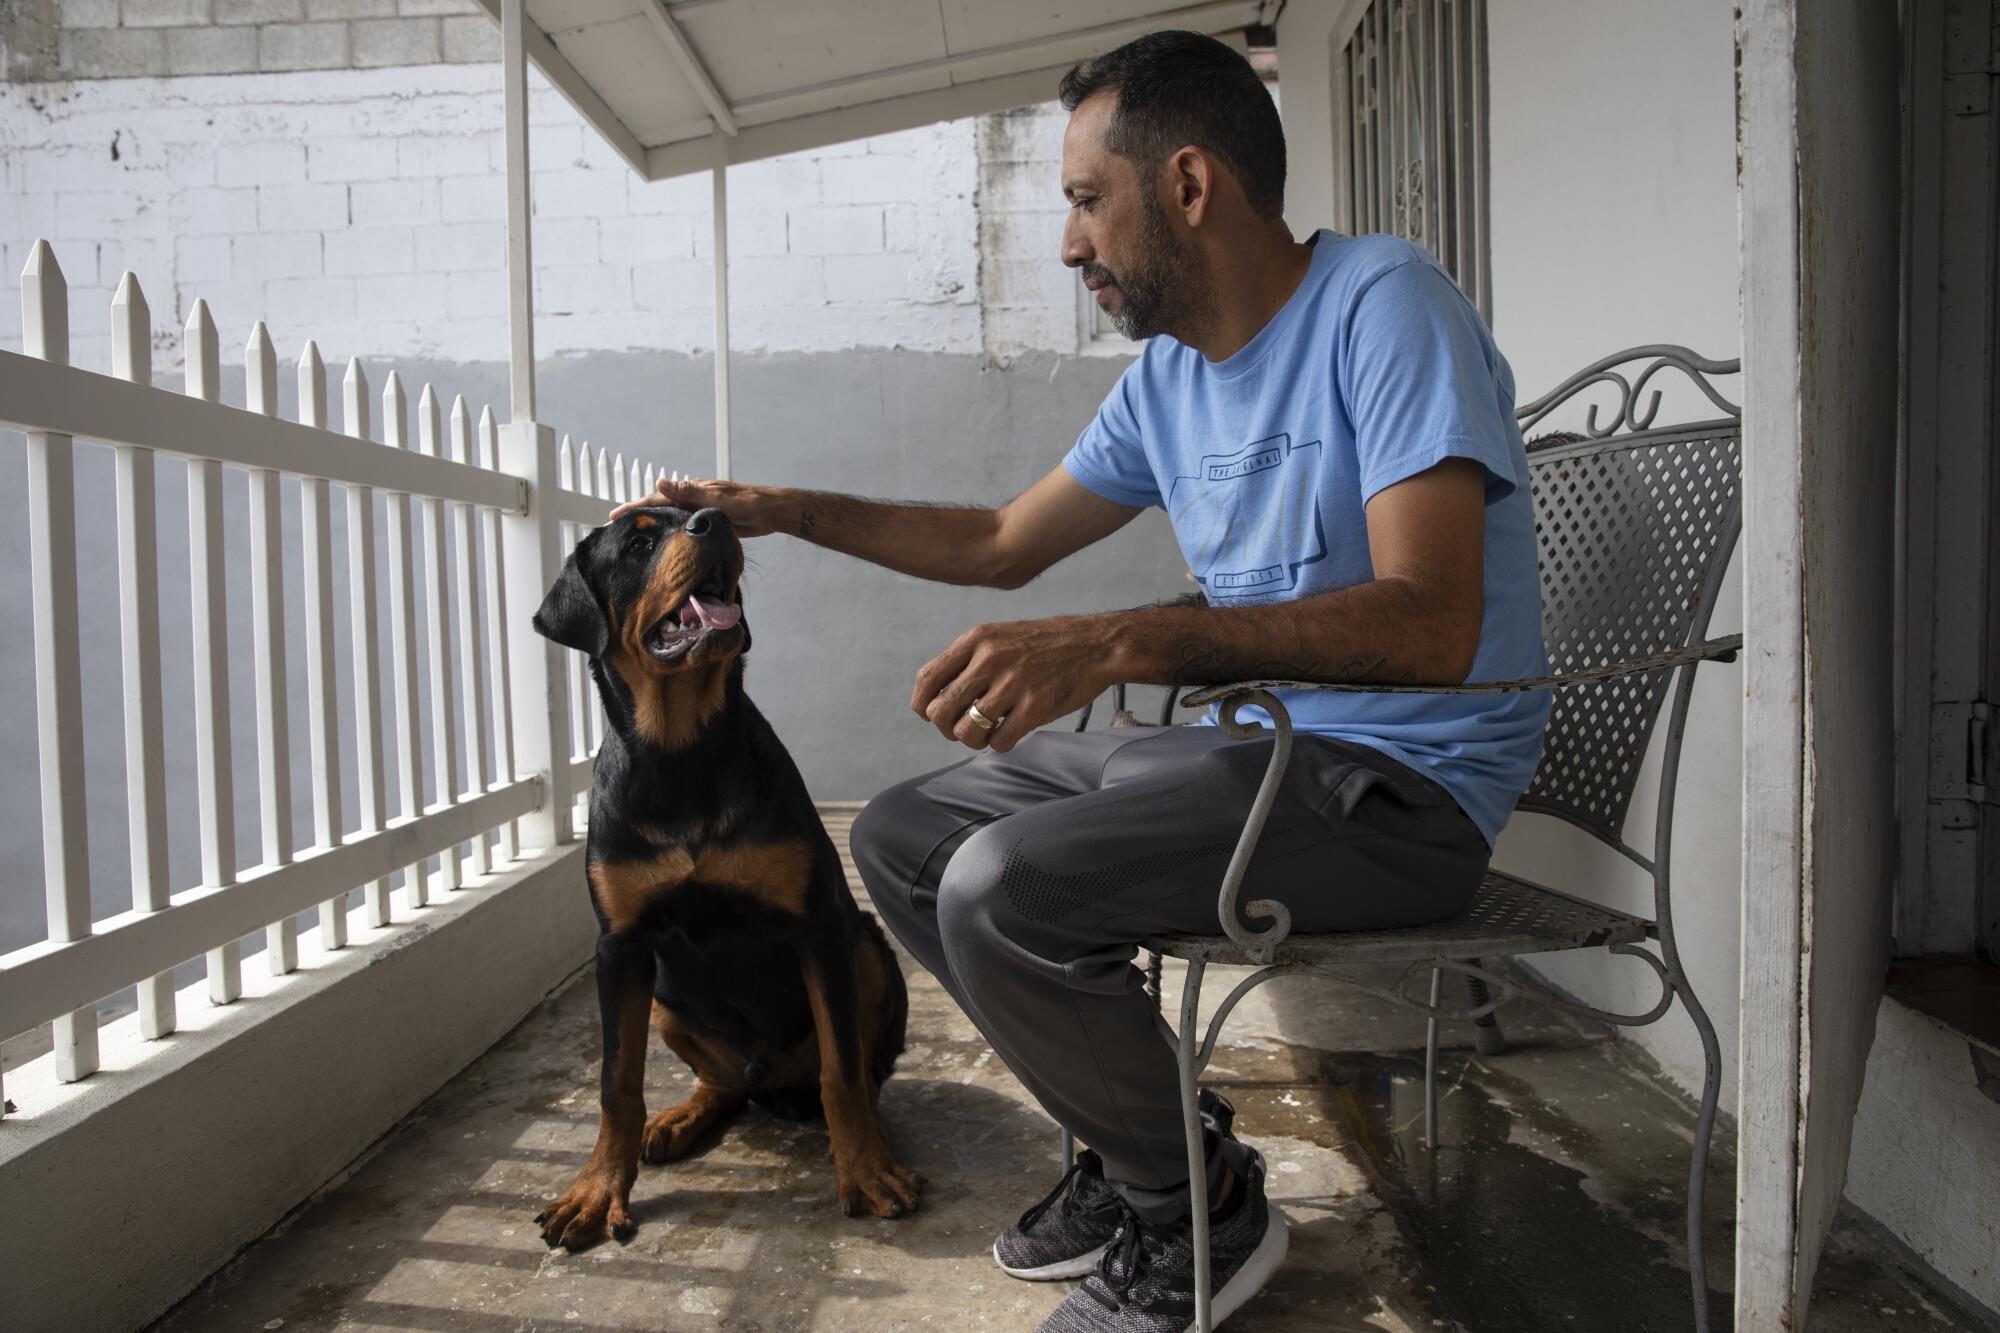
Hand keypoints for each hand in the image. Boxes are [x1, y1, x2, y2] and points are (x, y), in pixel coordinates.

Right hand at [609, 472, 783, 536]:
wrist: (769, 511)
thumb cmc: (746, 502)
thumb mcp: (714, 497)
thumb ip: (687, 492)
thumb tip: (659, 482)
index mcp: (690, 491)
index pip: (655, 499)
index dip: (633, 507)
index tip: (613, 516)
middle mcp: (691, 499)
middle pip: (659, 508)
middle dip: (638, 516)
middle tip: (617, 527)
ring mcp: (699, 511)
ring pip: (670, 518)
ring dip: (653, 525)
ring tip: (635, 535)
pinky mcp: (707, 522)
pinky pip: (683, 527)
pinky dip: (671, 532)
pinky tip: (665, 542)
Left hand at [911, 616, 1115, 751]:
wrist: (1095, 645)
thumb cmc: (1044, 644)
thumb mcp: (999, 636)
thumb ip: (967, 660)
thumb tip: (935, 698)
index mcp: (976, 640)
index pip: (927, 679)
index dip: (922, 705)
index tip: (931, 714)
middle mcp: (989, 660)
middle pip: (940, 711)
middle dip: (947, 728)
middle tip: (963, 728)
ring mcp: (1013, 684)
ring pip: (966, 732)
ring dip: (972, 741)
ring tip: (987, 733)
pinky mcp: (1036, 706)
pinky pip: (998, 742)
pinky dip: (999, 745)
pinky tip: (1009, 734)